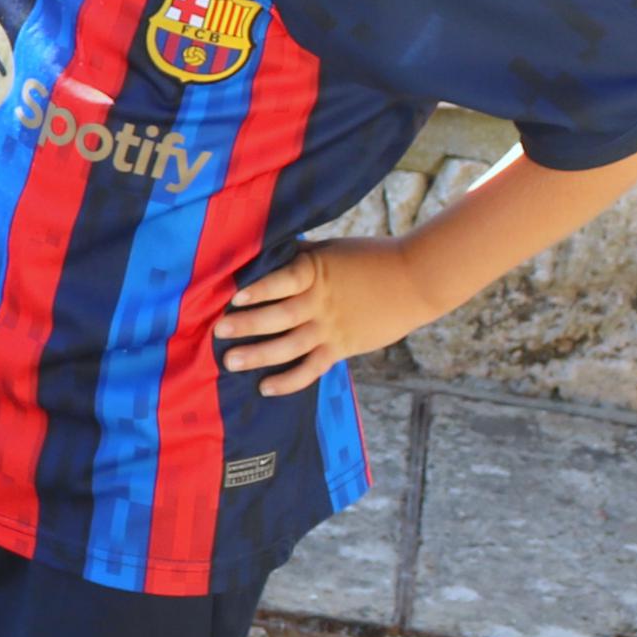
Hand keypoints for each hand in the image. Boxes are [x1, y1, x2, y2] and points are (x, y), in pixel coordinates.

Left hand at [215, 238, 434, 395]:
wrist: (416, 279)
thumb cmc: (371, 257)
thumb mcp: (333, 248)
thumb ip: (302, 255)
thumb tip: (267, 250)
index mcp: (316, 272)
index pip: (283, 280)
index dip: (259, 289)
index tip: (234, 297)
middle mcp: (320, 302)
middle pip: (279, 316)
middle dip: (247, 325)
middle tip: (220, 332)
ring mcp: (330, 327)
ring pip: (289, 345)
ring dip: (258, 355)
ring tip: (231, 362)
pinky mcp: (341, 348)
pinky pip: (311, 369)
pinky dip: (289, 381)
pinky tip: (265, 387)